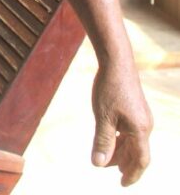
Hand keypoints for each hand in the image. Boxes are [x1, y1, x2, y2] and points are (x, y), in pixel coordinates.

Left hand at [90, 58, 152, 185]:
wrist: (116, 62)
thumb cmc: (109, 88)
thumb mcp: (103, 117)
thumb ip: (102, 141)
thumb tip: (98, 165)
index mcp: (140, 130)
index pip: (140, 160)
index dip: (132, 174)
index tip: (122, 184)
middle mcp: (145, 125)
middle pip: (137, 152)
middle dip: (125, 164)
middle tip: (113, 174)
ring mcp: (141, 116)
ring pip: (133, 142)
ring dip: (122, 152)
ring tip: (109, 159)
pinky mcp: (136, 109)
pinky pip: (131, 131)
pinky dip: (122, 139)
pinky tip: (111, 139)